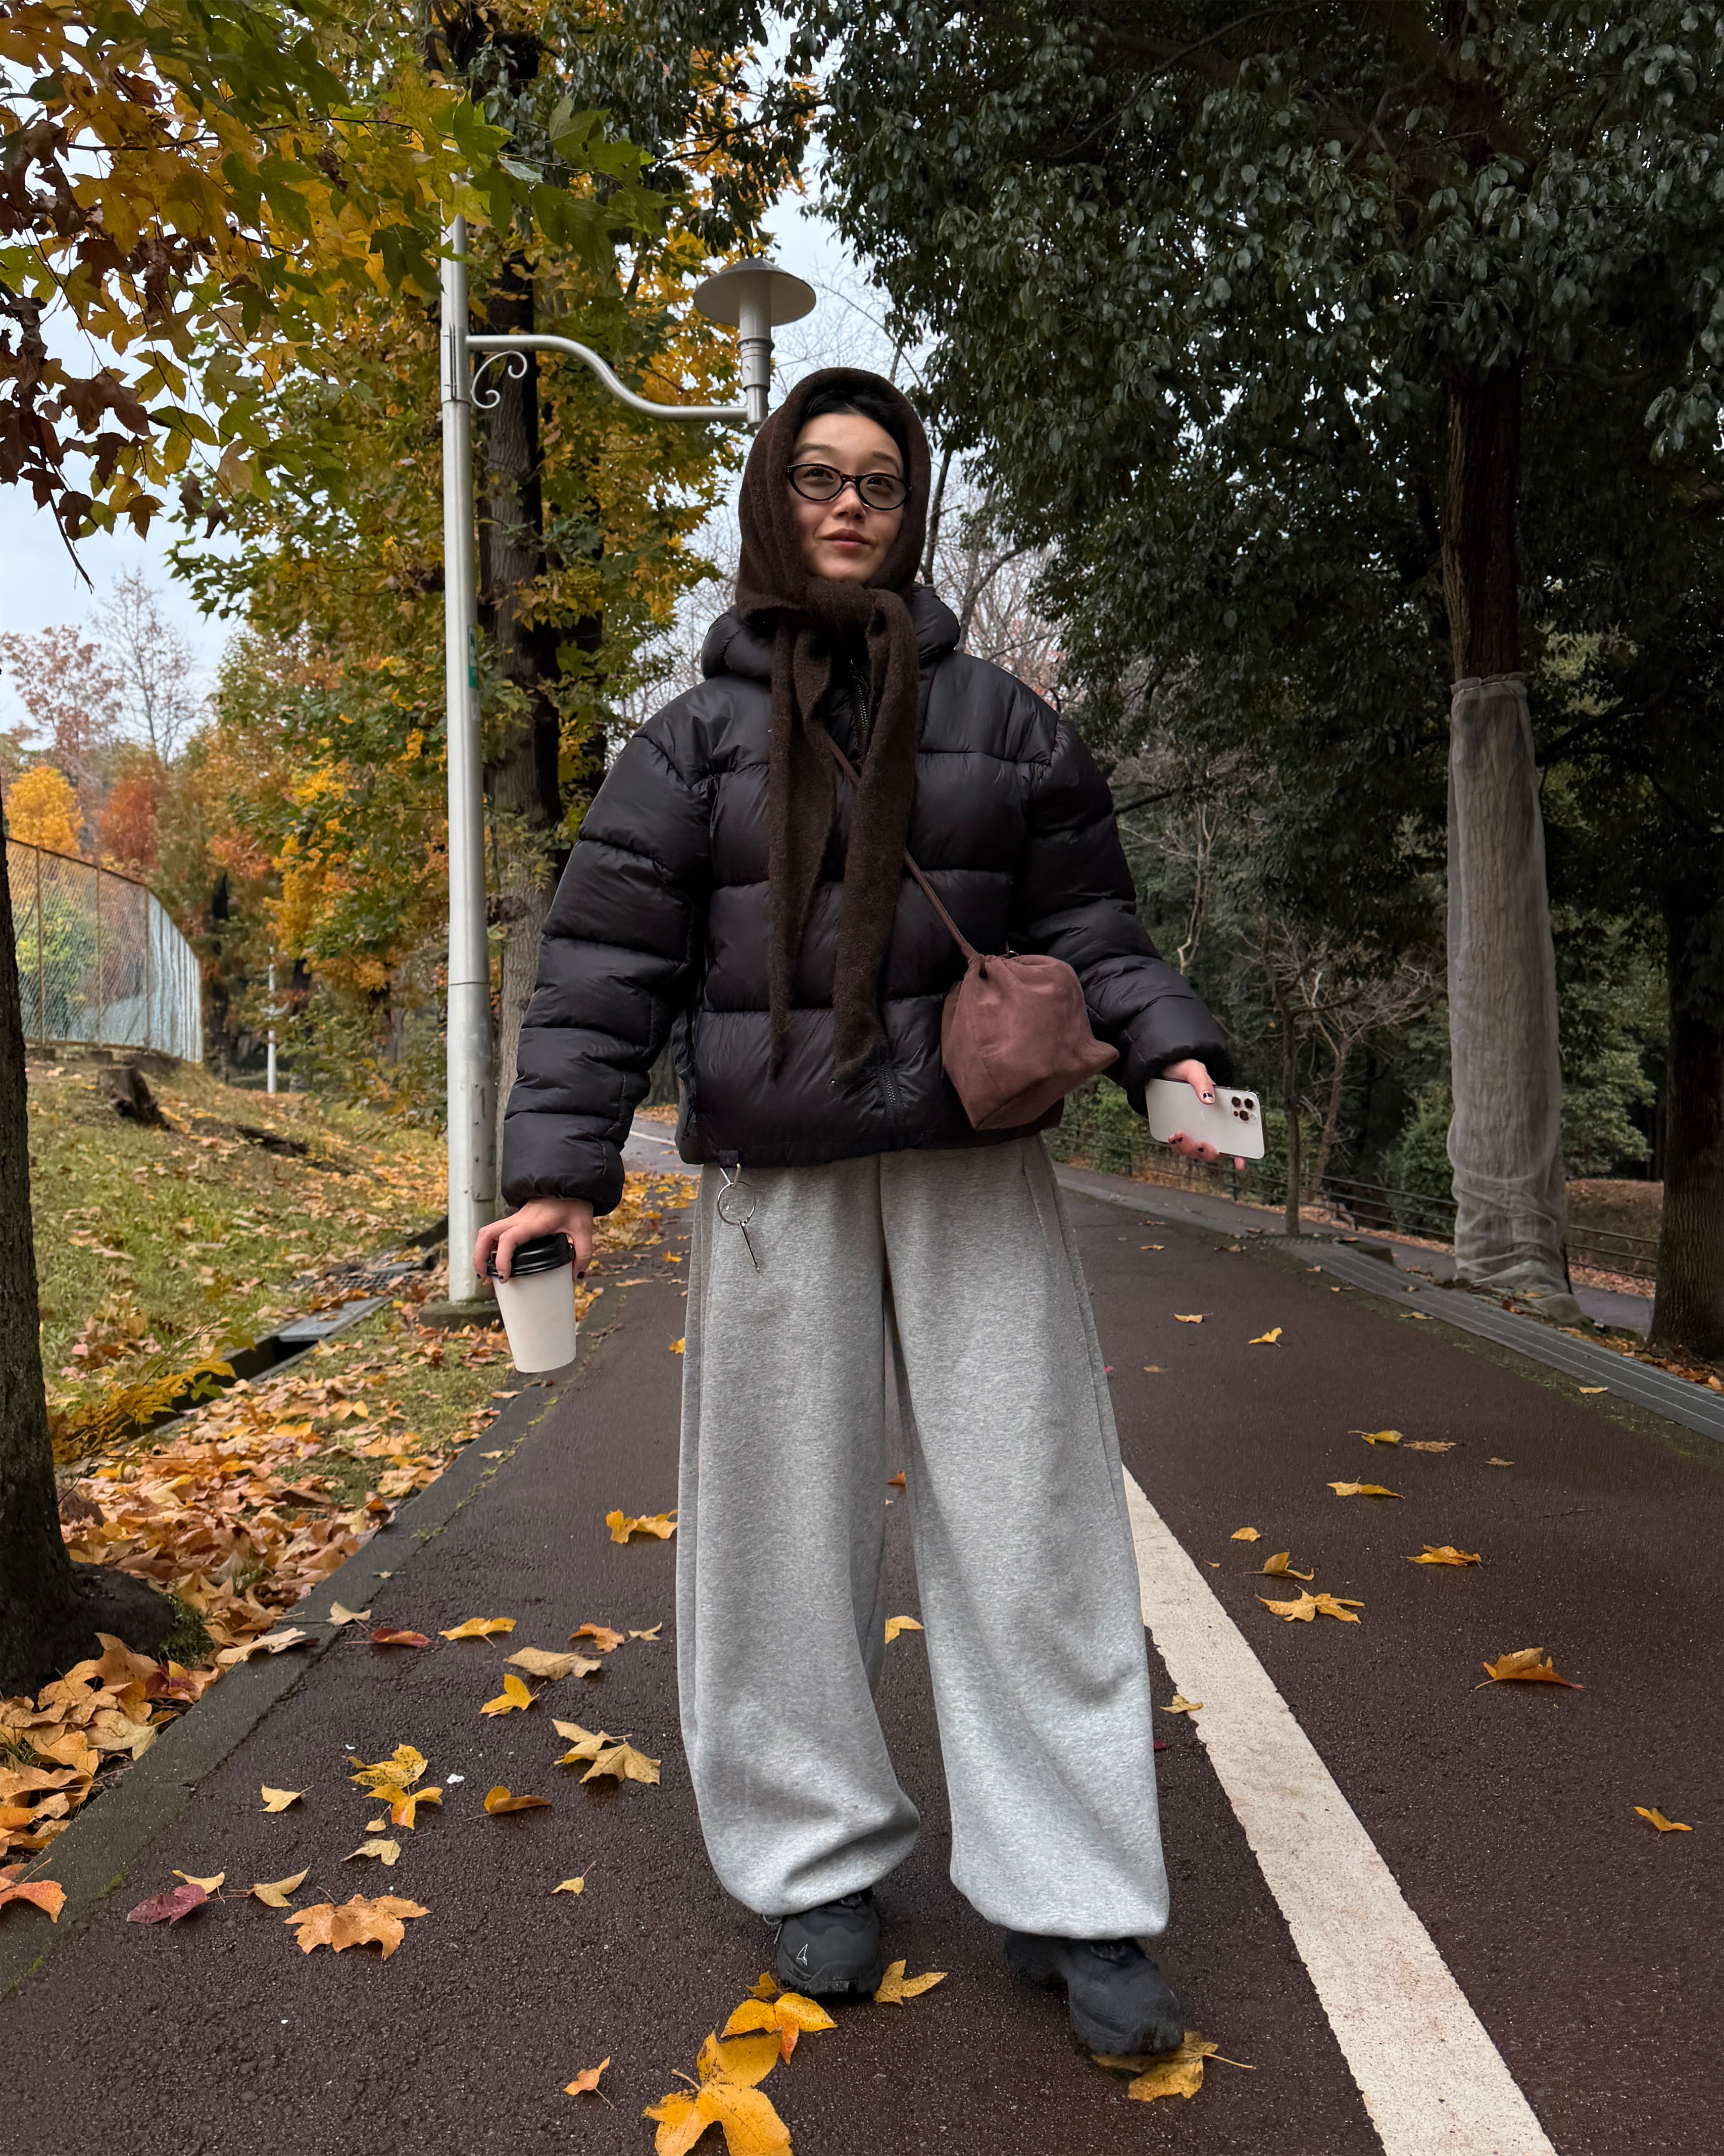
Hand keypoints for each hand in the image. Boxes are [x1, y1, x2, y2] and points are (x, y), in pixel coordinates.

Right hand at [475, 1199, 593, 1282]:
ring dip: (481, 1252)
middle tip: (486, 1279)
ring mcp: (515, 1218)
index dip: (502, 1259)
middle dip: (480, 1258)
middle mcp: (520, 1219)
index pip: (509, 1239)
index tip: (505, 1276)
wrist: (569, 1183)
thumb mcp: (583, 1229)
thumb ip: (582, 1254)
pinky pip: (496, 1232)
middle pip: (486, 1234)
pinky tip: (496, 1260)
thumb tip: (576, 1277)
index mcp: (534, 1222)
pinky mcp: (516, 1219)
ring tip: (487, 1273)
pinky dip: (490, 1246)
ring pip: (487, 1232)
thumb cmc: (575, 1202)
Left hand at [1160, 1058, 1246, 1172]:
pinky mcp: (1181, 1132)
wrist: (1161, 1072)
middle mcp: (1213, 1125)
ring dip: (1190, 1148)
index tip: (1240, 1164)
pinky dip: (1178, 1146)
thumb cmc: (1184, 1070)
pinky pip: (1182, 1147)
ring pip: (1198, 1151)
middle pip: (1218, 1150)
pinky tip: (1172, 1136)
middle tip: (1202, 1143)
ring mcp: (1197, 1130)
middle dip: (1211, 1152)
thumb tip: (1208, 1099)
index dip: (1243, 1154)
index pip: (1239, 1136)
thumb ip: (1202, 1081)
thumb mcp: (1194, 1069)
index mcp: (1224, 1110)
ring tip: (1179, 1134)